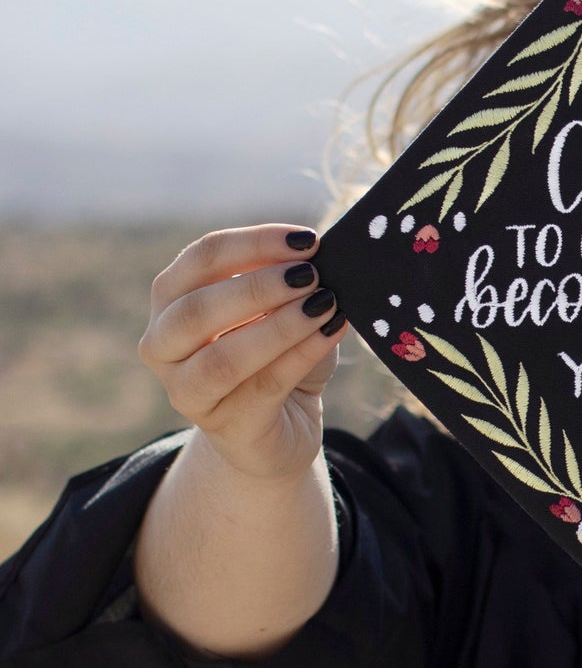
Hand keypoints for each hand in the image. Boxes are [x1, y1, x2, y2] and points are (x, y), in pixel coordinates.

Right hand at [138, 225, 347, 480]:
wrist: (283, 426)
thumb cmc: (279, 356)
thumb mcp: (280, 310)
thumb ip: (285, 280)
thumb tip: (313, 254)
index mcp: (171, 301)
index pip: (201, 259)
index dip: (253, 243)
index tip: (306, 240)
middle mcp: (163, 346)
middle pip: (196, 310)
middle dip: (258, 287)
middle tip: (311, 275)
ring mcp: (187, 392)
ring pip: (223, 359)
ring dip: (279, 326)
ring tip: (324, 304)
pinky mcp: (226, 427)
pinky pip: (263, 386)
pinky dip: (301, 354)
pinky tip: (331, 332)